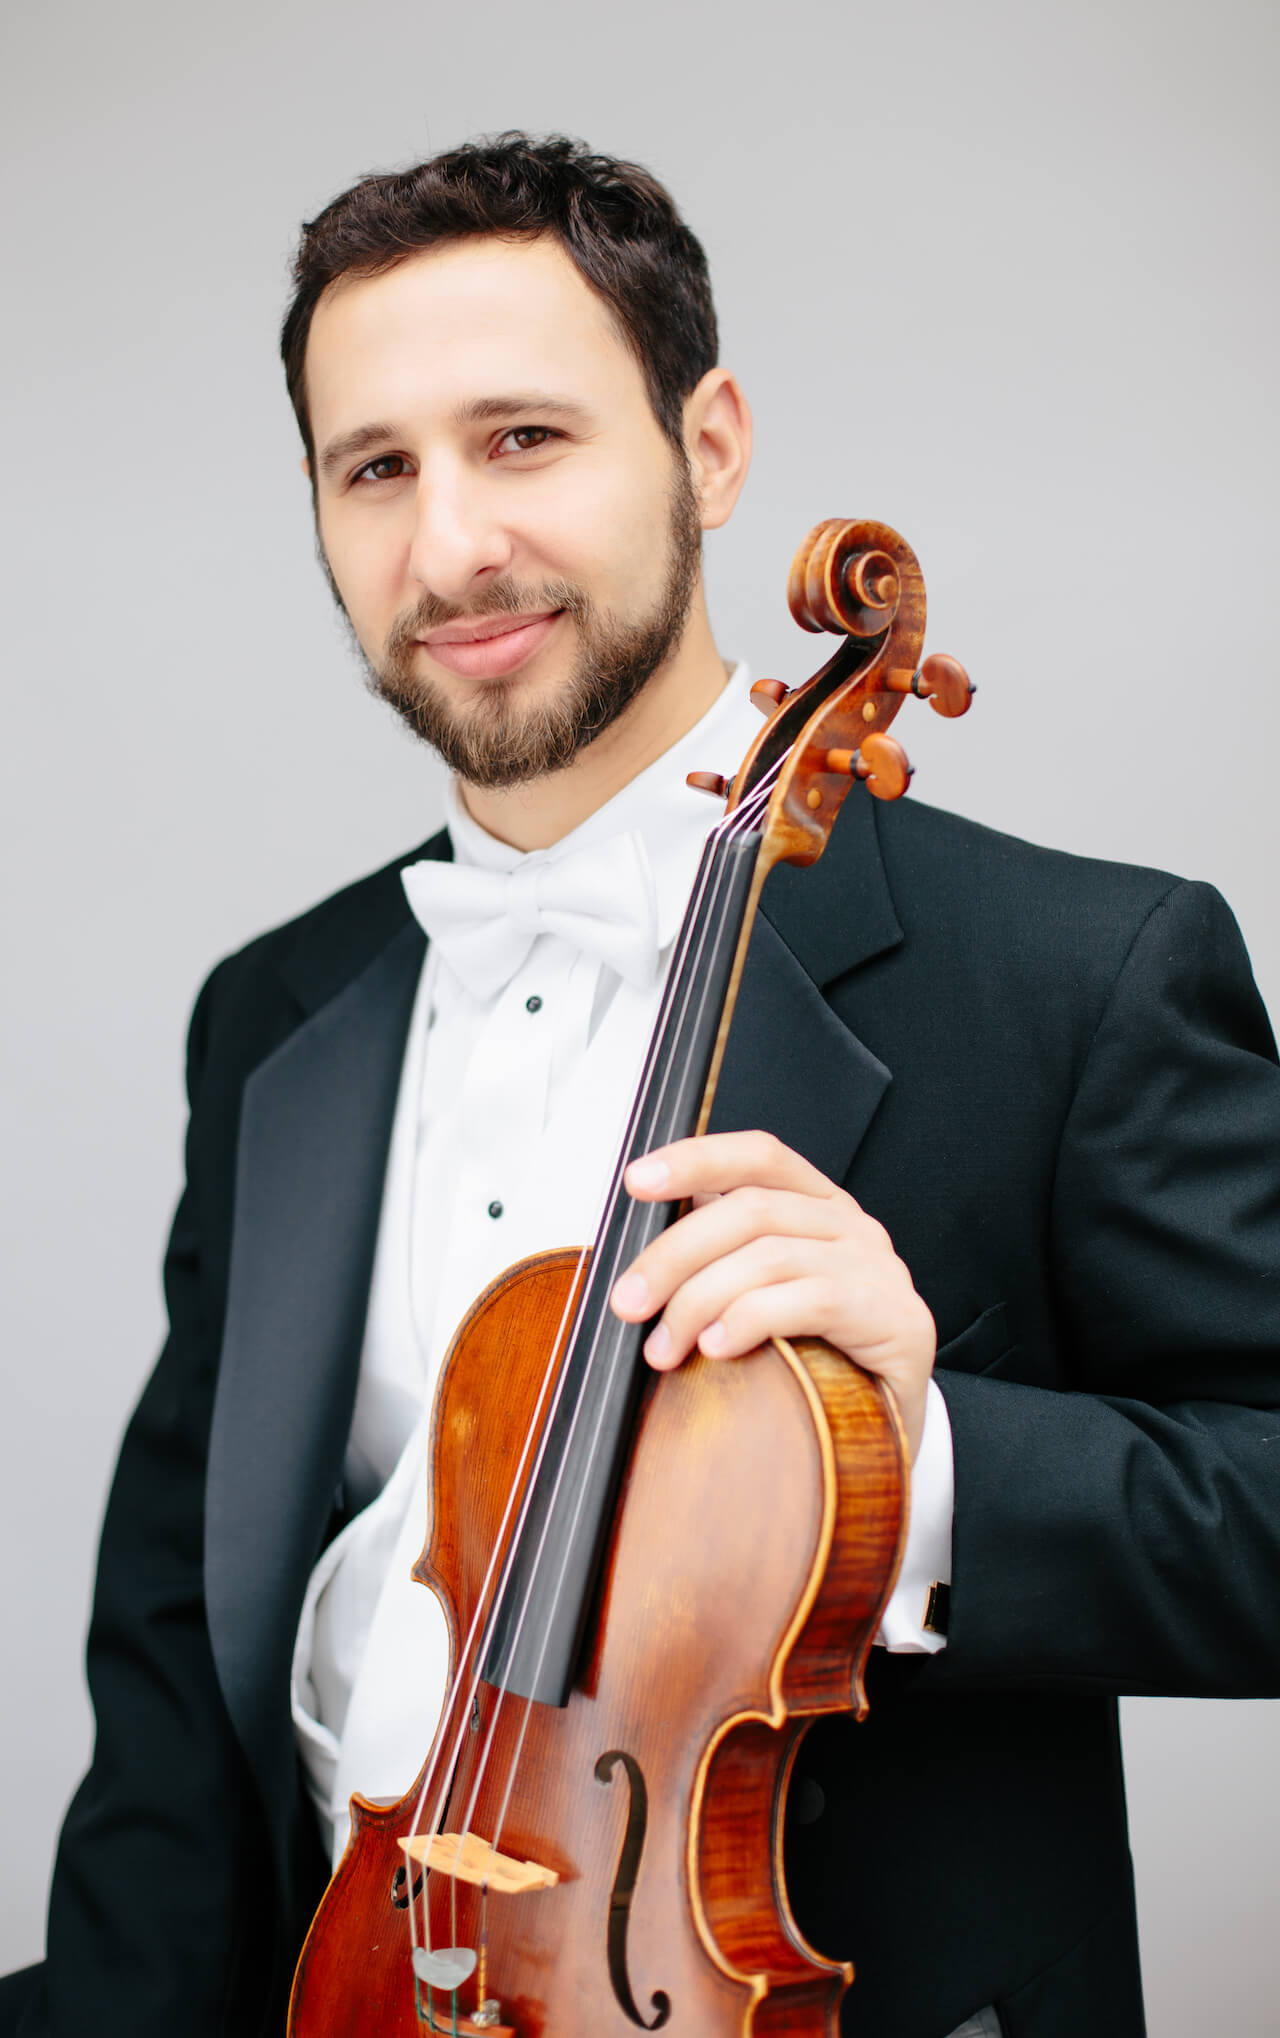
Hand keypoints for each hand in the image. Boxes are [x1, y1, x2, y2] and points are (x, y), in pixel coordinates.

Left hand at [609, 1130, 935, 1461]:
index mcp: (817, 1204)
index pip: (758, 1155)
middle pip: (750, 1209)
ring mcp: (875, 1265)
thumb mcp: (764, 1296)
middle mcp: (850, 1223)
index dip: (697, 1159)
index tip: (636, 1182)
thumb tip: (645, 1261)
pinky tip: (716, 1349)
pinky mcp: (891, 1314)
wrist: (895, 1426)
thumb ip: (721, 1262)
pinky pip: (809, 1301)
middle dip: (674, 1254)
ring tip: (663, 1347)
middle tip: (627, 1302)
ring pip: (769, 1256)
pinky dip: (750, 1320)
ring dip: (699, 1301)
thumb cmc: (820, 1357)